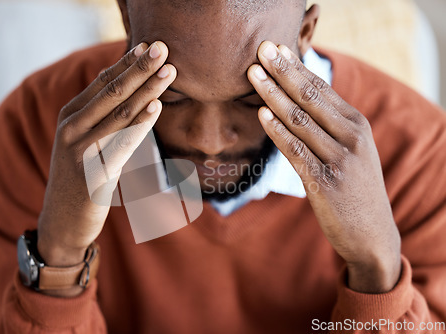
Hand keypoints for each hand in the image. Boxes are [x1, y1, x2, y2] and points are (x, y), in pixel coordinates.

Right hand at [37, 42, 175, 278]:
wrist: (62, 221)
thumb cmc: (80, 177)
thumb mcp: (84, 142)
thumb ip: (101, 118)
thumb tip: (132, 94)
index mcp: (70, 116)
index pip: (102, 82)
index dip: (127, 62)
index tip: (149, 45)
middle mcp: (71, 128)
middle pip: (112, 91)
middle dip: (140, 68)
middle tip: (163, 48)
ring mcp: (80, 149)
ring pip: (119, 113)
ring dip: (147, 90)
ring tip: (169, 72)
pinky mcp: (93, 173)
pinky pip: (121, 144)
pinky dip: (140, 124)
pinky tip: (155, 108)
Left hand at [247, 41, 400, 292]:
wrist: (372, 234)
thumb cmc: (355, 189)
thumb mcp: (353, 151)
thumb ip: (331, 126)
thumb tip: (299, 100)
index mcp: (357, 125)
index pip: (321, 89)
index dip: (296, 67)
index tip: (276, 49)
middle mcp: (351, 137)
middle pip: (310, 97)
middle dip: (283, 71)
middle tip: (261, 50)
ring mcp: (339, 159)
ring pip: (299, 119)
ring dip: (273, 95)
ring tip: (253, 75)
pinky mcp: (324, 181)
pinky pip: (295, 150)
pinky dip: (277, 131)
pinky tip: (262, 114)